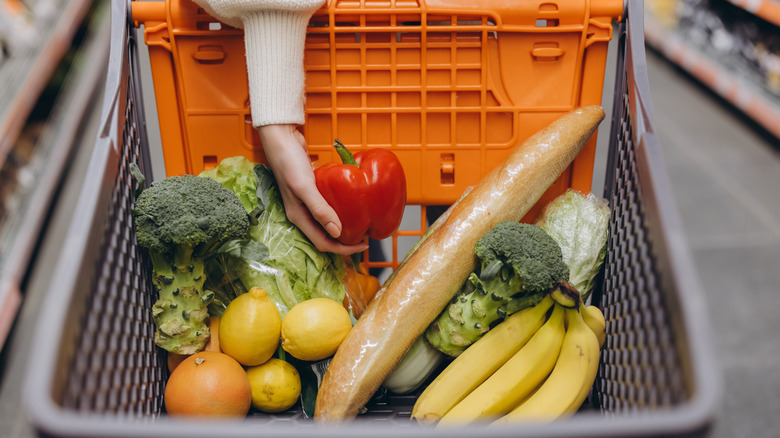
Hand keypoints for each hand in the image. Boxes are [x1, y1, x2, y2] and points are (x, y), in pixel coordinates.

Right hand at [257, 124, 367, 254]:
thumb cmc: (289, 161)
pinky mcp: (312, 190)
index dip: (343, 248)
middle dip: (345, 241)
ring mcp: (307, 202)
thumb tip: (337, 233)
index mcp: (299, 217)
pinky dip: (340, 208)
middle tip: (365, 237)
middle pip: (326, 235)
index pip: (323, 243)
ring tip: (362, 224)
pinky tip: (352, 204)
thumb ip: (320, 210)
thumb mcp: (304, 187)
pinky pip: (328, 205)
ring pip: (327, 221)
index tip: (363, 244)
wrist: (281, 137)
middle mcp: (302, 213)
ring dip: (343, 226)